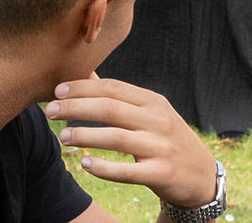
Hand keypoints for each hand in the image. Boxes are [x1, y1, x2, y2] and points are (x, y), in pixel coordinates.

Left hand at [48, 75, 218, 206]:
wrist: (201, 175)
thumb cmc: (166, 140)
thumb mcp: (150, 113)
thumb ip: (120, 98)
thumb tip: (85, 76)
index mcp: (153, 102)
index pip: (113, 88)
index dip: (83, 88)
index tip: (57, 91)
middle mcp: (158, 121)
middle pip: (110, 109)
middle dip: (76, 108)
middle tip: (50, 111)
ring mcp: (161, 148)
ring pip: (116, 138)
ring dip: (85, 136)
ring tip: (63, 137)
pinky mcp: (161, 173)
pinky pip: (127, 172)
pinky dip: (104, 168)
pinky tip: (85, 164)